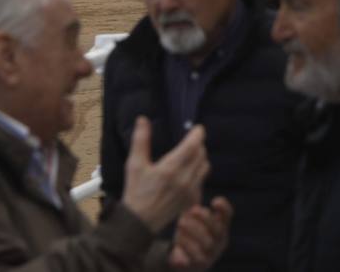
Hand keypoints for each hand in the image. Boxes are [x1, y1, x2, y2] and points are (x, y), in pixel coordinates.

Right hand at [121, 118, 210, 232]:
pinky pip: (202, 181)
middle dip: (198, 145)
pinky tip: (187, 173)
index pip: (193, 145)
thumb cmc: (135, 192)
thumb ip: (140, 140)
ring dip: (200, 158)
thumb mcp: (134, 165)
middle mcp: (184, 179)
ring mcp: (190, 191)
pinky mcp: (192, 200)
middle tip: (190, 142)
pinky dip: (198, 173)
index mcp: (170, 168)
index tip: (197, 128)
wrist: (139, 222)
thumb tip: (143, 119)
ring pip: (205, 167)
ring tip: (190, 156)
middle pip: (201, 154)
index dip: (198, 134)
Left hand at [169, 197, 232, 270]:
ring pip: (207, 243)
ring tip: (181, 222)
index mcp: (220, 226)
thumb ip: (195, 203)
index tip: (214, 201)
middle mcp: (219, 241)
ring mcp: (211, 254)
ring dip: (193, 231)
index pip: (227, 215)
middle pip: (217, 228)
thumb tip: (195, 179)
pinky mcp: (200, 265)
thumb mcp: (192, 218)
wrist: (182, 260)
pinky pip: (196, 257)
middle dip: (204, 218)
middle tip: (191, 210)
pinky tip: (177, 241)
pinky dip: (187, 247)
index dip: (223, 207)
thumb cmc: (188, 233)